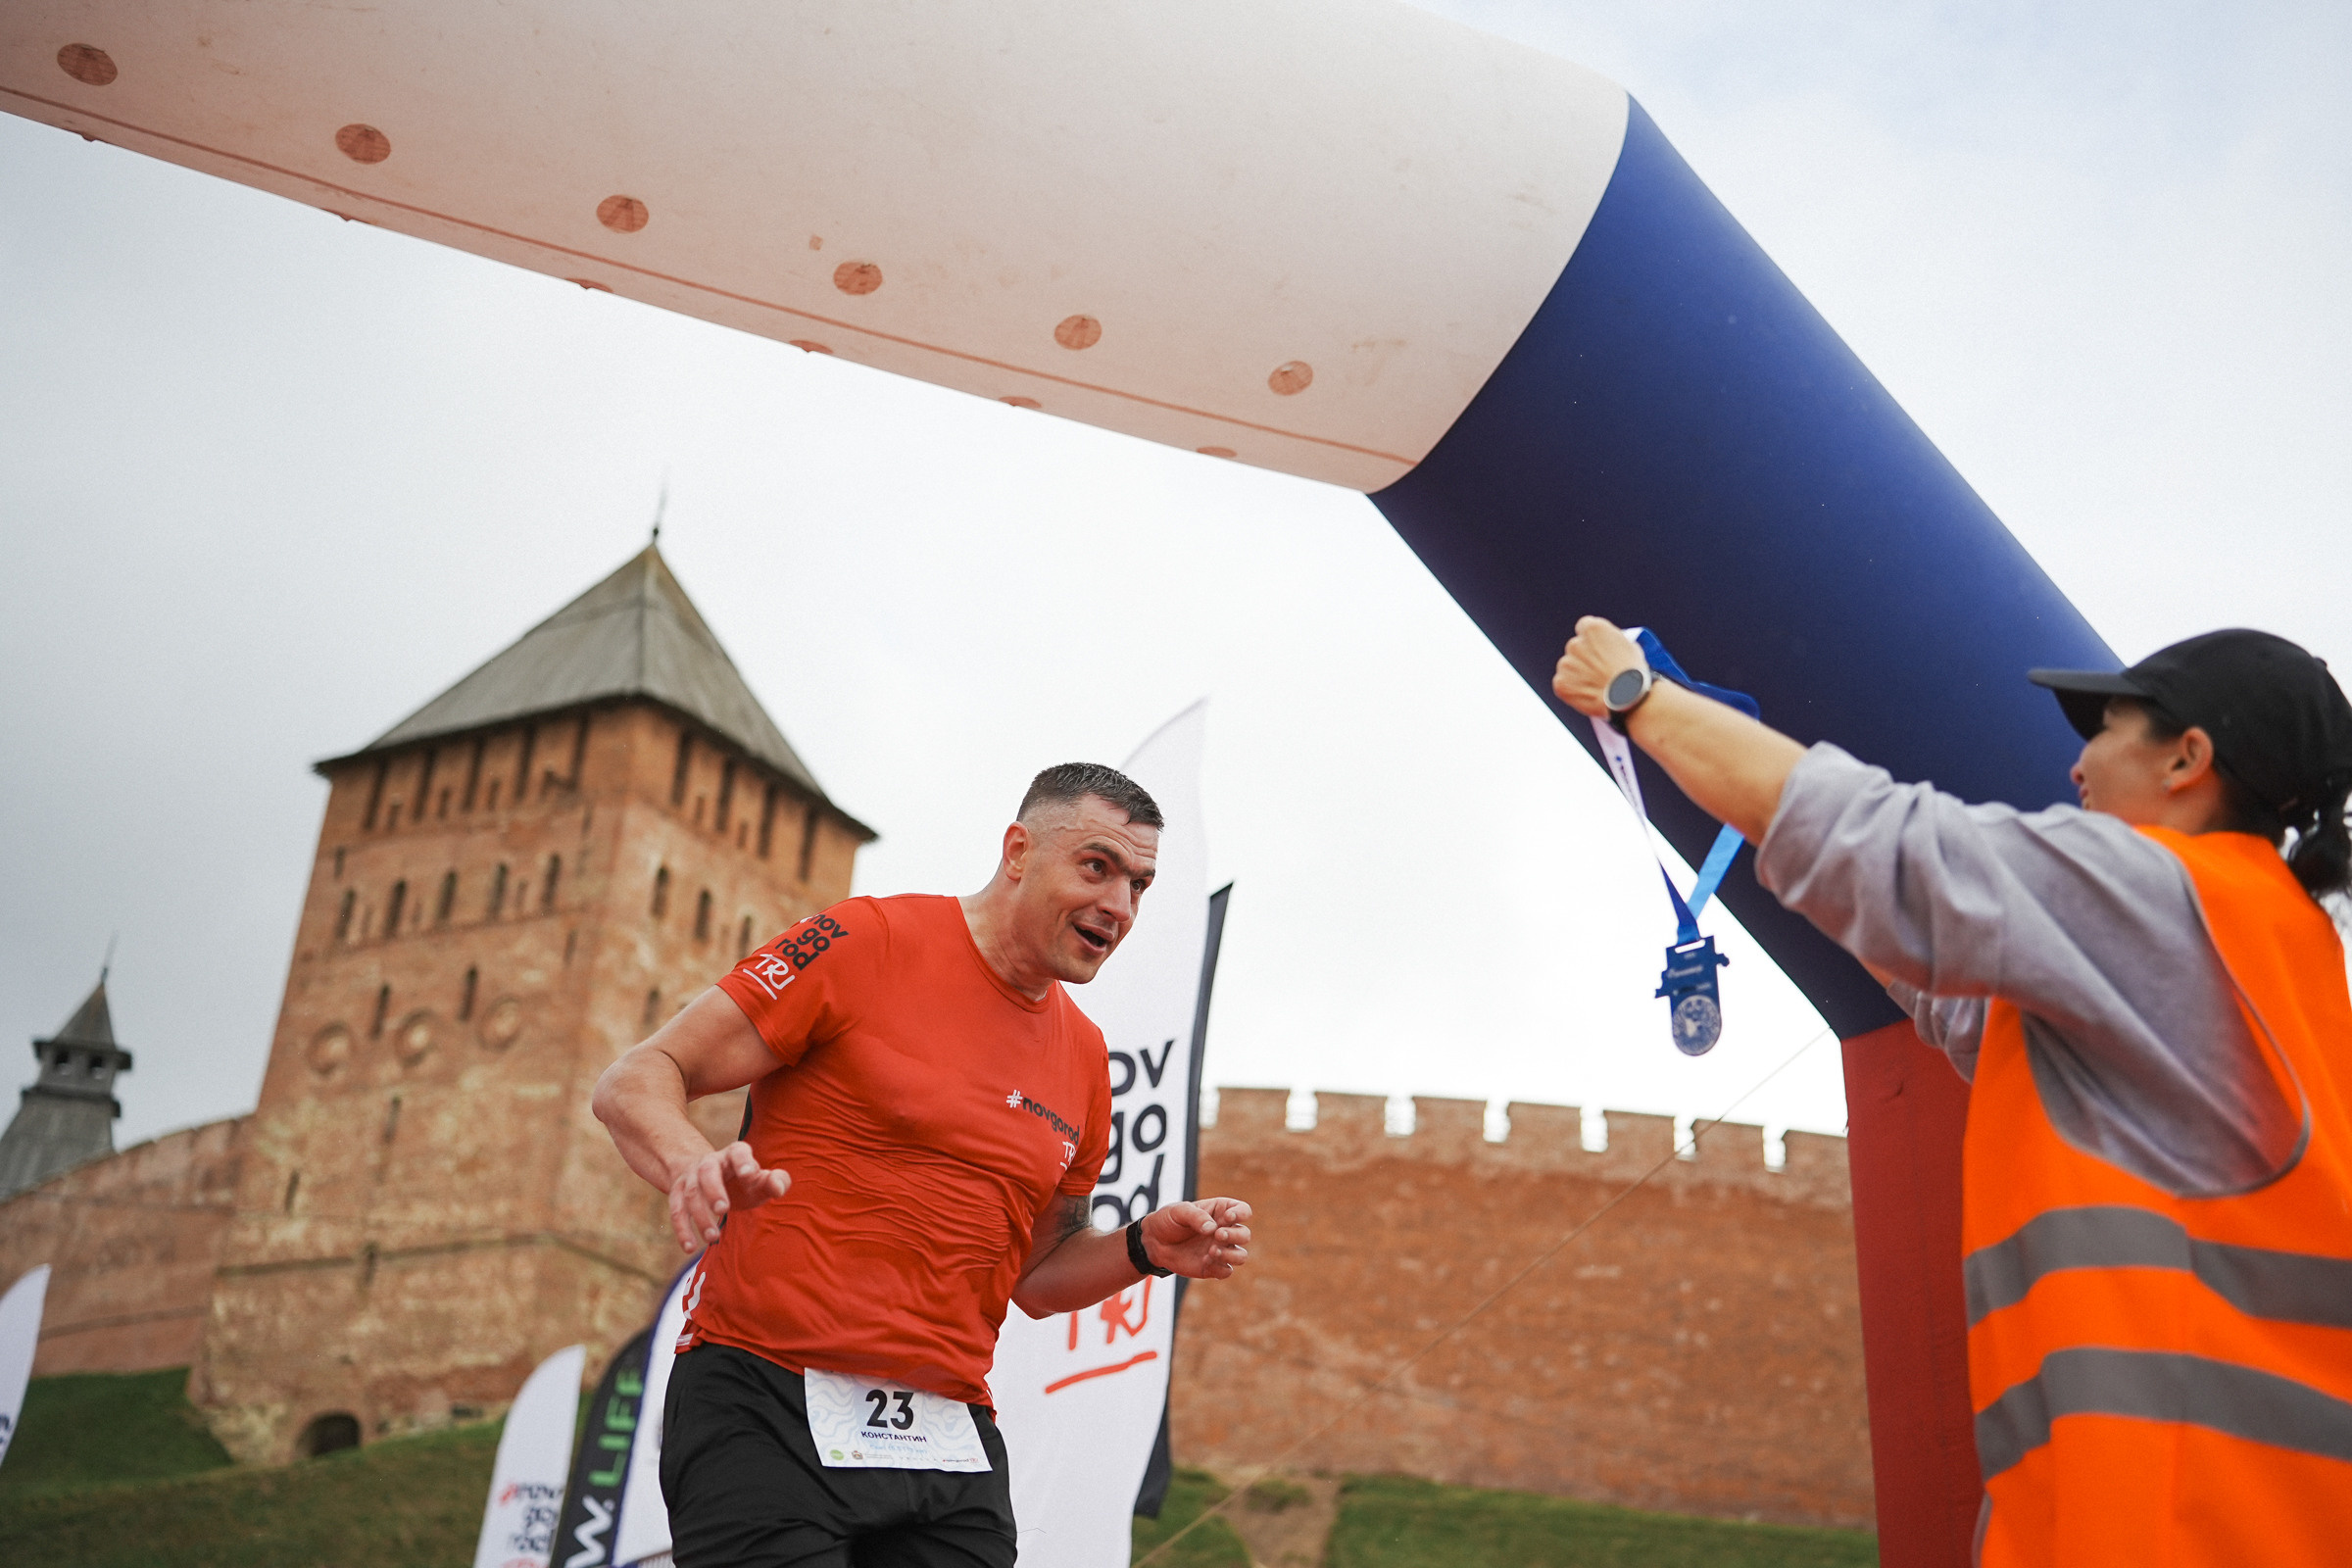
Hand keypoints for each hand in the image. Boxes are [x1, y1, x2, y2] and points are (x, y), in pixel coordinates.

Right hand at [667, 1140, 790, 1253]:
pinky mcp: (678, 1193)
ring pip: (691, 1194)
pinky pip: (676, 1211)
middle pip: (708, 1172)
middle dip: (714, 1190)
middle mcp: (710, 1162)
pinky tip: (690, 1248)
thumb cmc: (743, 1181)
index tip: (749, 1174)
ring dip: (700, 1216)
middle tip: (723, 1210)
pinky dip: (682, 1230)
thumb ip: (776, 1182)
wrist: (707, 1176)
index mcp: (734, 1154)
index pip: (738, 1151)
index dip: (743, 1161)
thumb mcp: (760, 1180)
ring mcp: (691, 1177)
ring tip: (713, 1237)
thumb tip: (778, 1188)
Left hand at [1140, 1196, 1251, 1279]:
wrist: (1153, 1242)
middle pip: (1245, 1235)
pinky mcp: (1212, 1267)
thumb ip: (1196, 1216)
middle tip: (1217, 1235)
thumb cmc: (1168, 1221)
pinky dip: (1220, 1267)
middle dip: (1235, 1235)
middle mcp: (1224, 1231)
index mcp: (1220, 1212)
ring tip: (1211, 1251)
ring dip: (1231, 1254)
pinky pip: (1227, 1271)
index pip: (1243, 1210)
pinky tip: (1204, 1261)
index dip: (1241, 1214)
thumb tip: (1212, 1228)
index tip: (1227, 1217)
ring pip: (1241, 1256)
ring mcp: (1220, 1250)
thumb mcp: (1178, 1211)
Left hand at [1553, 616, 1644, 718]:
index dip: (1592, 639)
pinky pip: (1564, 683)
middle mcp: (1575, 643)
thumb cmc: (1633, 673)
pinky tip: (1588, 693)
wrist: (1627, 699)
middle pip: (1576, 647)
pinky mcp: (1560, 683)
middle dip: (1585, 657)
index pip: (1585, 626)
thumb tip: (1609, 644)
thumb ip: (1612, 641)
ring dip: (1578, 673)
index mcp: (1592, 629)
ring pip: (1569, 665)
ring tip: (1595, 685)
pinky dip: (1572, 688)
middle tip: (1599, 670)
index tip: (1598, 648)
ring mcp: (1566, 663)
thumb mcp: (1630, 647)